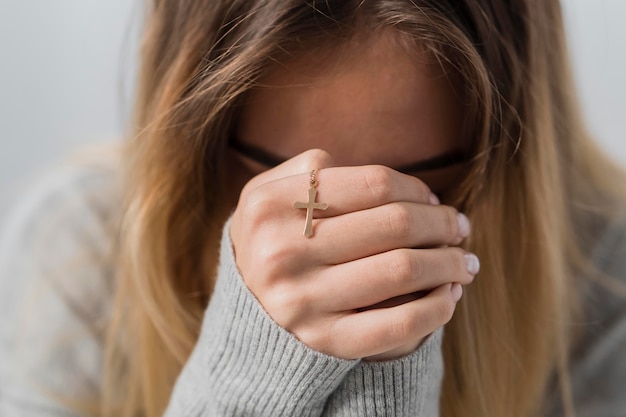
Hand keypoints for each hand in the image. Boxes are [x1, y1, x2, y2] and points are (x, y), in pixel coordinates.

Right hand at [230, 149, 477, 360]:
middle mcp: (284, 252)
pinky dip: (437, 308)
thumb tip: (384, 181)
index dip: (417, 189)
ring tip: (465, 260)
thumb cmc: (271, 243)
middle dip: (443, 222)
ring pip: (404, 270)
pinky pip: (397, 325)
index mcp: (273, 205)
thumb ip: (309, 170)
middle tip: (460, 226)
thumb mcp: (268, 195)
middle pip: (396, 224)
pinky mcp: (325, 343)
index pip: (374, 184)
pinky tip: (450, 295)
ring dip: (450, 262)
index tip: (434, 199)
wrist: (244, 316)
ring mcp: (304, 301)